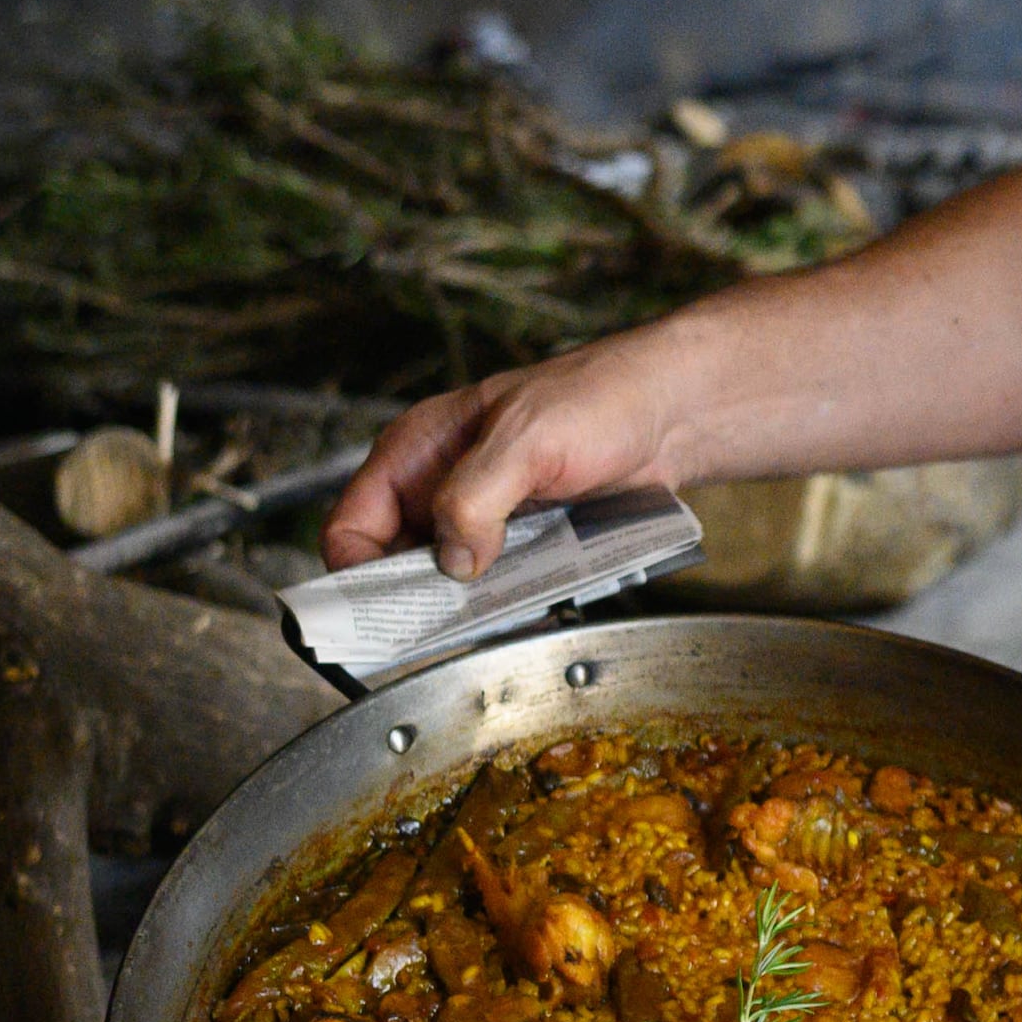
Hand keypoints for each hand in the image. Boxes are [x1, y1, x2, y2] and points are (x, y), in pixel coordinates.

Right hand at [319, 332, 691, 577]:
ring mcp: (479, 513)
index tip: (391, 614)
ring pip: (444, 579)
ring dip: (464, 604)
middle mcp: (436, 483)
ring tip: (495, 613)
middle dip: (415, 599)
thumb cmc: (601, 397)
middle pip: (391, 564)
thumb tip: (451, 561)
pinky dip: (502, 599)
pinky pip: (492, 581)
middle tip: (449, 623)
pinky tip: (525, 604)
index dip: (358, 576)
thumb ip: (475, 497)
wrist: (672, 410)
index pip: (349, 527)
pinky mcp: (519, 537)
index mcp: (416, 450)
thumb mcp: (528, 440)